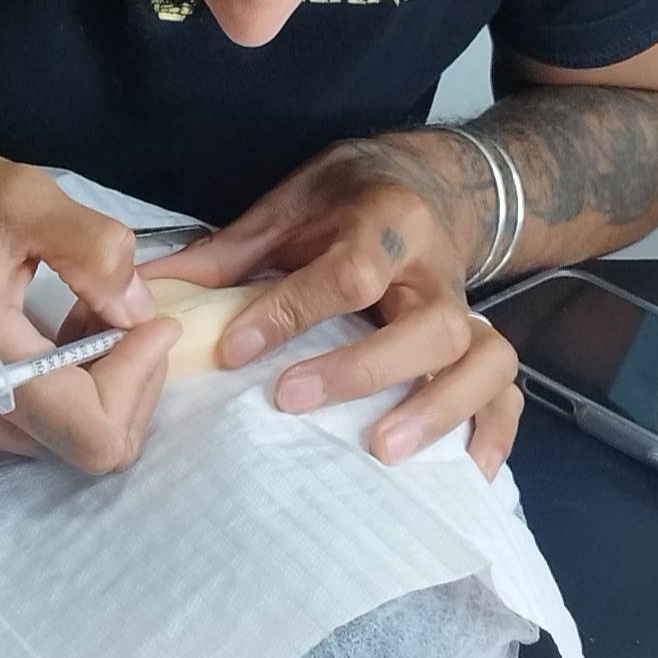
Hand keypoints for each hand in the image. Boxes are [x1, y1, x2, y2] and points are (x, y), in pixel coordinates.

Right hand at [0, 145, 180, 472]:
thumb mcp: (19, 194)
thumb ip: (93, 250)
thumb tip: (137, 312)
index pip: (91, 434)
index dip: (141, 383)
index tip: (154, 322)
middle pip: (87, 443)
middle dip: (128, 381)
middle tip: (121, 310)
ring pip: (64, 438)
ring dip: (99, 383)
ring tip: (84, 311)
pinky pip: (34, 425)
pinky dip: (66, 386)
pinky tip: (55, 329)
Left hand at [149, 132, 524, 474]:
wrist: (426, 181)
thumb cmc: (346, 199)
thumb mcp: (290, 206)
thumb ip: (229, 253)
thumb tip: (151, 289)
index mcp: (388, 219)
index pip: (349, 272)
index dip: (290, 312)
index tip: (235, 350)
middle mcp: (438, 268)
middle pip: (429, 325)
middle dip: (363, 368)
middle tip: (293, 400)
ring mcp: (468, 310)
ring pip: (483, 360)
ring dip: (437, 409)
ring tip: (381, 450)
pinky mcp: (482, 343)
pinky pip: (507, 393)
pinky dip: (493, 434)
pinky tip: (464, 475)